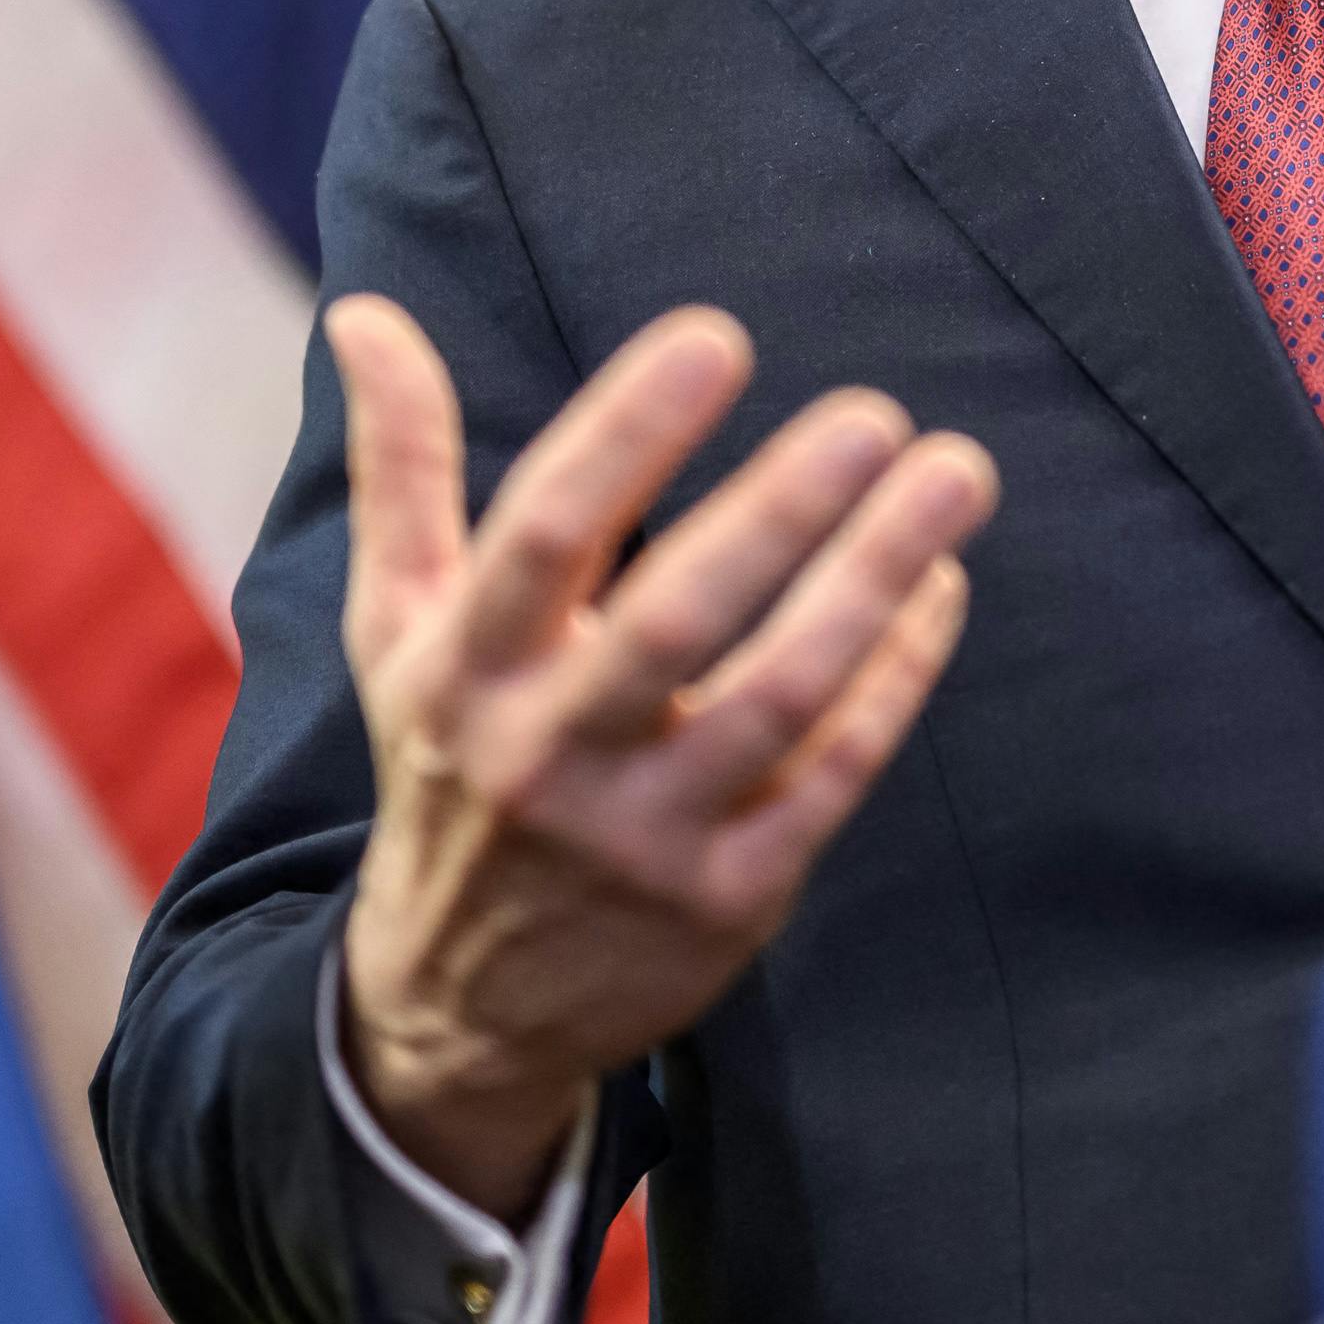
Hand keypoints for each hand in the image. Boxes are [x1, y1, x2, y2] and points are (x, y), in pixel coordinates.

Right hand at [331, 296, 993, 1218]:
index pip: (545, 533)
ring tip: (954, 474)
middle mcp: (548, 753)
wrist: (461, 1010)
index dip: (628, 432)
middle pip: (677, 618)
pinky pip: (833, 773)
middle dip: (783, 510)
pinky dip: (897, 676)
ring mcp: (647, 834)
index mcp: (464, 670)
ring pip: (781, 696)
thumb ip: (402, 468)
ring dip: (876, 580)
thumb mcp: (400, 630)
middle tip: (876, 415)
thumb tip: (369, 312)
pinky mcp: (731, 897)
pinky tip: (940, 588)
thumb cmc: (449, 768)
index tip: (716, 336)